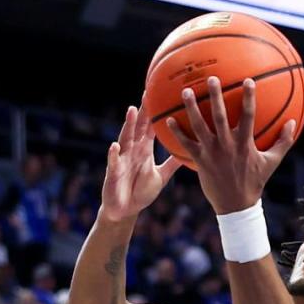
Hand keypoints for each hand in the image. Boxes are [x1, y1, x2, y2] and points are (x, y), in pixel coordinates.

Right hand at [100, 100, 181, 223]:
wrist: (126, 210)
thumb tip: (191, 151)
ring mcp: (122, 160)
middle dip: (142, 111)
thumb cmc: (141, 191)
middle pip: (138, 128)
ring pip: (125, 139)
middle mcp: (132, 151)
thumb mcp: (161, 176)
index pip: (150, 128)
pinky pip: (114, 162)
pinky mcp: (113, 173)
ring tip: (132, 111)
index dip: (154, 113)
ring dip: (128, 125)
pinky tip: (116, 146)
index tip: (160, 95)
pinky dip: (114, 154)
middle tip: (147, 93)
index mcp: (144, 151)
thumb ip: (172, 163)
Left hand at [166, 76, 294, 214]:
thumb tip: (294, 122)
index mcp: (245, 144)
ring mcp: (212, 153)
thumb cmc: (255, 182)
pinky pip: (186, 144)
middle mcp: (227, 145)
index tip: (248, 80)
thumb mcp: (272, 162)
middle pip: (220, 116)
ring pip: (200, 126)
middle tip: (211, 78)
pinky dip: (177, 132)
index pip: (248, 116)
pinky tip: (168, 119)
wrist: (236, 206)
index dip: (248, 98)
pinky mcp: (200, 161)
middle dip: (215, 96)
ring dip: (191, 108)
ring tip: (186, 91)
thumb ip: (283, 142)